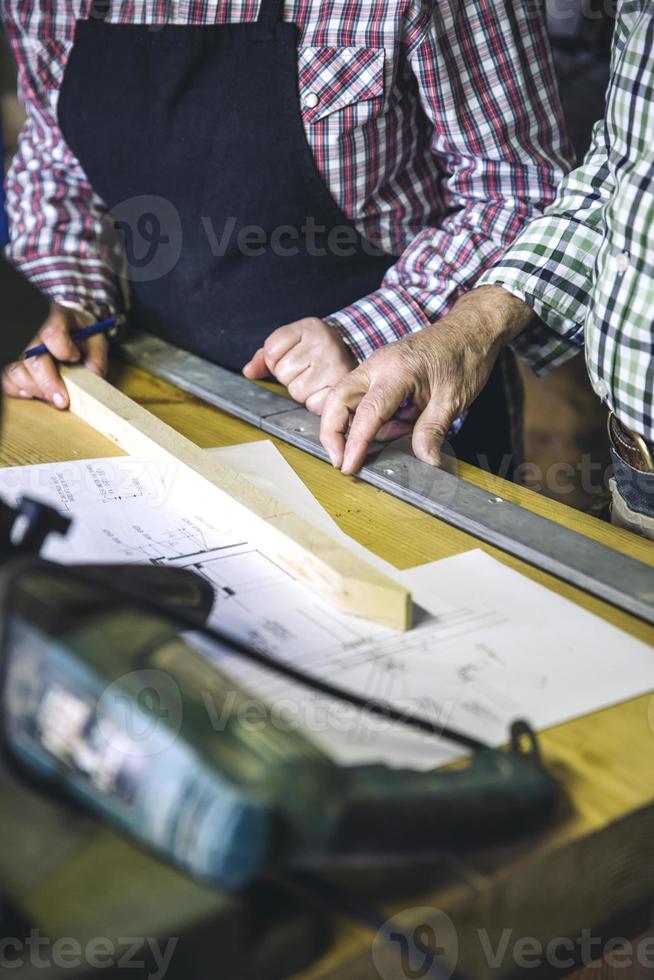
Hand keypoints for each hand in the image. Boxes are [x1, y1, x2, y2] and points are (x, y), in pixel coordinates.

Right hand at [2, 304, 108, 409]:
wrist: (63, 328)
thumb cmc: (78, 334)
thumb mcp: (94, 338)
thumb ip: (96, 356)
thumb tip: (95, 376)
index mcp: (54, 317)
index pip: (51, 331)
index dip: (63, 349)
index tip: (75, 357)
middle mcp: (31, 330)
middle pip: (32, 357)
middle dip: (48, 382)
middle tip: (62, 400)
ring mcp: (18, 345)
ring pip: (16, 370)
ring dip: (36, 389)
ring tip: (52, 396)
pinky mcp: (9, 360)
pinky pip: (6, 379)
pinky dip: (19, 390)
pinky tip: (34, 392)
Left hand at [243, 317, 355, 413]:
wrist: (351, 360)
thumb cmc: (317, 353)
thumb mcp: (291, 344)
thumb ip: (265, 357)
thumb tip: (248, 371)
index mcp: (309, 326)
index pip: (271, 350)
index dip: (275, 360)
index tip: (292, 357)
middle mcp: (323, 342)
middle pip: (282, 371)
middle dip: (289, 376)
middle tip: (307, 370)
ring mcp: (334, 364)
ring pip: (295, 389)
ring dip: (301, 390)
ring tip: (315, 380)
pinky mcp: (340, 386)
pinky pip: (311, 403)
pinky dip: (314, 402)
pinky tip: (322, 390)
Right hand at [320, 286, 533, 473]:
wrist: (470, 330)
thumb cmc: (463, 358)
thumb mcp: (453, 400)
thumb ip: (432, 431)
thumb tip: (425, 460)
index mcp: (397, 370)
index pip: (368, 412)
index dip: (355, 443)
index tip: (348, 466)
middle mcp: (377, 365)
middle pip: (336, 400)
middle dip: (332, 432)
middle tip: (340, 460)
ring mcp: (375, 366)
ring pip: (343, 397)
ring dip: (356, 425)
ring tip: (399, 432)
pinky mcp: (377, 371)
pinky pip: (360, 396)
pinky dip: (369, 416)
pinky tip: (399, 422)